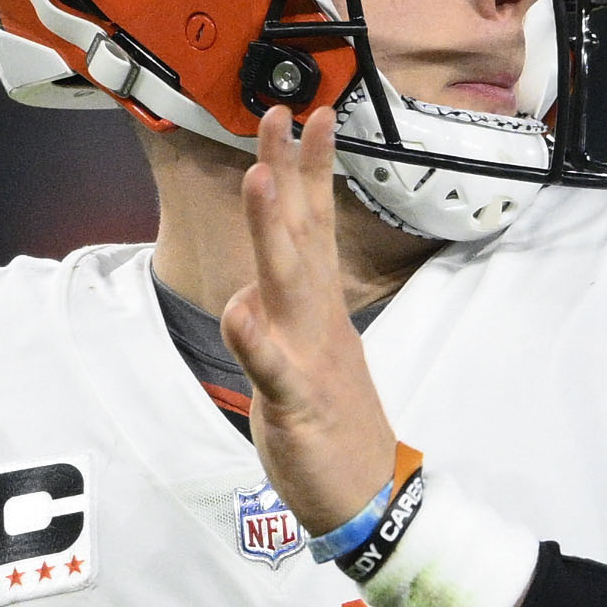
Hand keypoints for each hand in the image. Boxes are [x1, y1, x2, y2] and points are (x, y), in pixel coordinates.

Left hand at [220, 105, 399, 533]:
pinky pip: (273, 366)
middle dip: (287, 171)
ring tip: (257, 178)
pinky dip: (256, 338)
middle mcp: (315, 317)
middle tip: (278, 114)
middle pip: (299, 232)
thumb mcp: (302, 356)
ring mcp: (308, 354)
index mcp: (317, 305)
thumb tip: (251, 293)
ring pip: (286, 283)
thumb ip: (279, 317)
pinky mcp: (296, 400)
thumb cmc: (331, 423)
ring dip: (271, 229)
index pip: (312, 223)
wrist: (366, 492)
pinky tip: (240, 311)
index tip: (306, 114)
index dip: (307, 168)